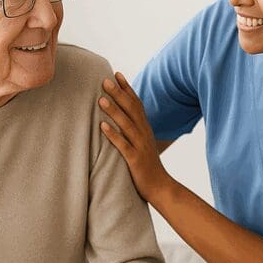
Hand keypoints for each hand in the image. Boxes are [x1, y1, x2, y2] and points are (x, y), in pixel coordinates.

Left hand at [99, 73, 171, 203]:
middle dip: (118, 94)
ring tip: (101, 99)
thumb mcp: (142, 144)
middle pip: (131, 109)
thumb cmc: (147, 166)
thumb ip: (134, 130)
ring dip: (114, 111)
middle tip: (105, 81)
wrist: (161, 188)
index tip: (116, 74)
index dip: (127, 88)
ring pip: (127, 125)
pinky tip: (102, 126)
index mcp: (145, 128)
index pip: (136, 103)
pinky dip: (113, 135)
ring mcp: (140, 146)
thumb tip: (121, 117)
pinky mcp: (135, 160)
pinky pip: (123, 145)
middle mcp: (144, 134)